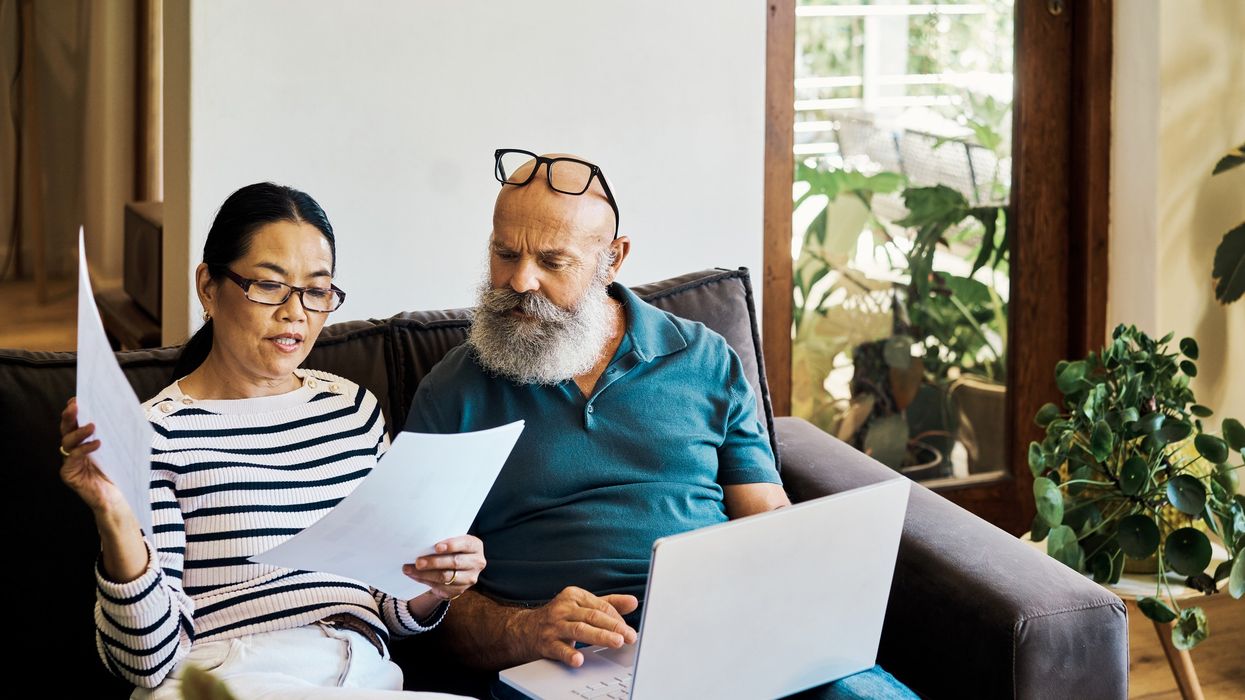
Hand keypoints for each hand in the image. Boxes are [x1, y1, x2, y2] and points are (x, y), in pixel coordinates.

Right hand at [59, 397, 128, 517]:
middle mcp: (72, 450)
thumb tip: (124, 410)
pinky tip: (97, 443)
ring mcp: (68, 462)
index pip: (74, 423)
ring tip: (92, 425)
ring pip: (67, 442)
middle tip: (75, 405)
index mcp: (82, 442)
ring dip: (79, 432)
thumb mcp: (119, 447)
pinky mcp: (68, 474)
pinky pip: (73, 458)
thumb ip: (115, 432)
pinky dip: (84, 449)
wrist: (116, 498)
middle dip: (69, 416)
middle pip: (66, 429)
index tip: (77, 398)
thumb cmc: (118, 471)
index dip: (74, 411)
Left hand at [403, 535, 485, 600]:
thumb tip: (422, 543)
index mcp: (475, 546)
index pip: (466, 544)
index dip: (452, 545)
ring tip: (409, 569)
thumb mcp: (453, 542)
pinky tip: (414, 576)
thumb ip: (443, 542)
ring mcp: (469, 578)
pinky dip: (425, 580)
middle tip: (418, 562)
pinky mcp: (460, 590)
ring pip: (446, 577)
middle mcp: (476, 562)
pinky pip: (441, 587)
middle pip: (454, 562)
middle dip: (434, 562)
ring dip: (425, 574)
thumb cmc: (452, 550)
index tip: (437, 547)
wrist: (457, 569)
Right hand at [520, 586, 637, 667]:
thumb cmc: (560, 617)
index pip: (601, 607)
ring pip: (580, 630)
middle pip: (593, 616)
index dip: (617, 619)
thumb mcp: (582, 606)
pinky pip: (559, 648)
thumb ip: (608, 604)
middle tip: (629, 636)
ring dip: (600, 636)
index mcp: (574, 596)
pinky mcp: (546, 643)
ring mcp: (554, 625)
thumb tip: (633, 602)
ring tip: (616, 642)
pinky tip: (579, 659)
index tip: (628, 631)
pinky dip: (569, 654)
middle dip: (613, 627)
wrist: (525, 630)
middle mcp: (564, 608)